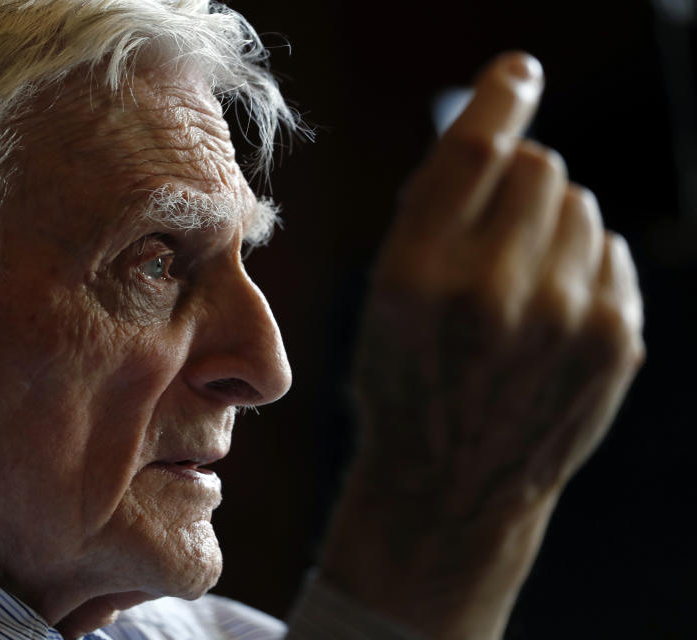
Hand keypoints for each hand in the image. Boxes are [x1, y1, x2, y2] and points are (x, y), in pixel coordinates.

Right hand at [318, 52, 644, 638]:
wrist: (452, 481)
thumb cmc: (407, 381)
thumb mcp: (384, 297)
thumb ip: (434, 215)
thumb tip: (502, 132)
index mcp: (417, 273)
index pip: (477, 149)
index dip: (501, 96)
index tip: (519, 72)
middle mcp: (493, 289)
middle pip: (541, 165)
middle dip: (518, 183)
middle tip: (495, 232)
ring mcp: (563, 316)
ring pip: (580, 203)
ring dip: (550, 225)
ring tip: (519, 284)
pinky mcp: (614, 339)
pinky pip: (609, 249)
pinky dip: (582, 264)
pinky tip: (551, 311)